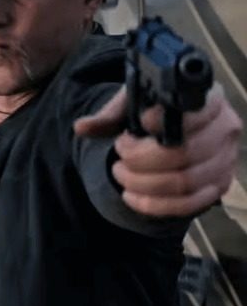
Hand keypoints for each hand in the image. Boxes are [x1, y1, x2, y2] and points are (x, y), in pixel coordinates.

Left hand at [74, 84, 241, 216]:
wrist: (176, 130)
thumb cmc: (155, 112)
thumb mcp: (132, 104)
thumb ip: (109, 115)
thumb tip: (81, 127)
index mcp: (208, 100)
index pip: (193, 113)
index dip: (160, 122)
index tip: (136, 124)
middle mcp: (225, 129)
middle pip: (183, 155)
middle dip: (140, 159)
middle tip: (119, 154)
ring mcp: (225, 161)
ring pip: (183, 183)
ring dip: (142, 182)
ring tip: (120, 173)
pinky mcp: (218, 186)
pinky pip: (187, 205)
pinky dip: (153, 205)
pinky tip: (131, 196)